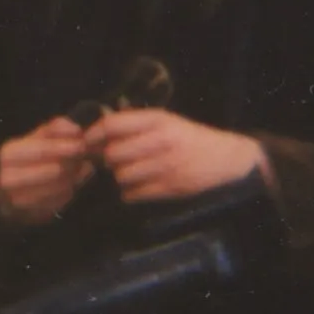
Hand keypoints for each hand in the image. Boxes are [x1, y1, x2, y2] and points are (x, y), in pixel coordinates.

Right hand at [0, 116, 94, 226]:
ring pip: (59, 188)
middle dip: (73, 164)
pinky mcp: (30, 216)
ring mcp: (18, 200)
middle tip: (84, 160)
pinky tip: (68, 187)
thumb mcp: (36, 138)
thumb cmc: (27, 159)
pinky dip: (68, 194)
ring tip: (76, 173)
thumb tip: (76, 130)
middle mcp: (9, 177)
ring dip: (73, 180)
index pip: (43, 149)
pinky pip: (59, 203)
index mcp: (10, 153)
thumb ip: (56, 129)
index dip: (65, 147)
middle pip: (54, 170)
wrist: (6, 191)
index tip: (82, 145)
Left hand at [84, 108, 262, 203]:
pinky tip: (139, 187)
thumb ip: (135, 124)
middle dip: (107, 159)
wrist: (226, 158)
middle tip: (110, 161)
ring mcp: (166, 166)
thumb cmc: (189, 137)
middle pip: (113, 154)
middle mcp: (160, 141)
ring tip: (128, 173)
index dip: (93, 135)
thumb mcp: (166, 121)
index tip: (87, 142)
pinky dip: (130, 193)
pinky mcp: (171, 188)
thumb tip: (98, 130)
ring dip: (119, 178)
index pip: (112, 125)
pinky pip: (134, 194)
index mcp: (157, 120)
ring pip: (122, 176)